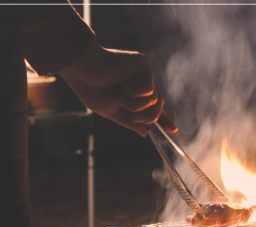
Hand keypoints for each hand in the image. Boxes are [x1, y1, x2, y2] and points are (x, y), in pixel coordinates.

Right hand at [59, 42, 176, 135]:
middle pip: (157, 107)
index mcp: (132, 94)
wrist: (81, 70)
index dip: (163, 118)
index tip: (174, 129)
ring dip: (134, 105)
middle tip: (132, 117)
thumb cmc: (90, 88)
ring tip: (116, 95)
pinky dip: (132, 95)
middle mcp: (140, 82)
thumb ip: (128, 121)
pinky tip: (119, 82)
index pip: (152, 108)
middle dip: (147, 117)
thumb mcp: (110, 111)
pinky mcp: (142, 63)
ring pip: (154, 101)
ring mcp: (142, 72)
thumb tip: (145, 132)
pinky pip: (148, 90)